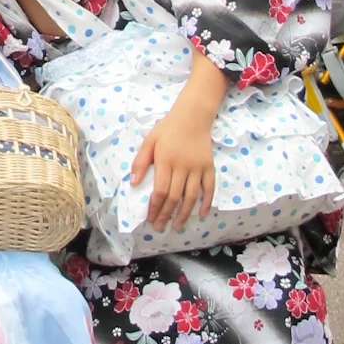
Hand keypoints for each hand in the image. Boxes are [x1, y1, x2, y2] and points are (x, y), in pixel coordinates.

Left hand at [130, 101, 217, 232]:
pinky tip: (202, 214)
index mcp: (165, 160)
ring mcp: (198, 167)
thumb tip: (133, 183)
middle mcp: (183, 166)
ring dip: (184, 214)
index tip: (150, 219)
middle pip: (175, 197)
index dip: (155, 208)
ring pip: (192, 196)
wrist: (193, 115)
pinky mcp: (209, 166)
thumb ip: (140, 162)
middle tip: (160, 227)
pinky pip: (210, 188)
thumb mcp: (149, 140)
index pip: (160, 191)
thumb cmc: (168, 129)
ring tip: (177, 226)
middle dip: (166, 215)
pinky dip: (206, 202)